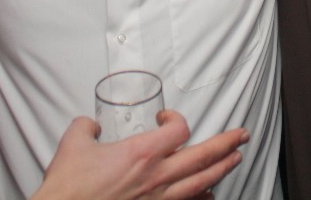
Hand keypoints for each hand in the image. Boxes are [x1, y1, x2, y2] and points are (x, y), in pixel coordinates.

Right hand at [32, 112, 247, 199]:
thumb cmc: (70, 188)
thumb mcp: (73, 143)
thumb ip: (86, 127)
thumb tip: (90, 125)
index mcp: (141, 153)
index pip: (179, 130)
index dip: (178, 119)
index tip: (169, 118)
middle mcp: (156, 176)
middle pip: (203, 155)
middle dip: (226, 142)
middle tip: (241, 135)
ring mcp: (157, 198)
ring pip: (200, 182)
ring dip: (221, 169)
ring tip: (236, 159)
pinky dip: (202, 198)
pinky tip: (210, 194)